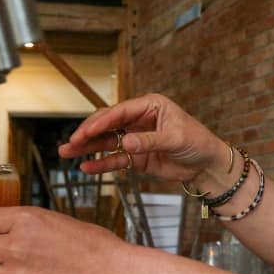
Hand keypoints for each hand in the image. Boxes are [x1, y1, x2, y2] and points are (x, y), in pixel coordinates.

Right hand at [58, 93, 228, 184]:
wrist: (207, 165)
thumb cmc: (197, 143)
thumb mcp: (175, 139)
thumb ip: (149, 141)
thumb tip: (126, 142)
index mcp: (150, 106)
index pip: (120, 112)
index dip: (101, 122)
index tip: (86, 131)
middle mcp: (140, 119)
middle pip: (108, 124)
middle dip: (88, 133)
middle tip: (72, 143)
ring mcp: (136, 138)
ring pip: (107, 142)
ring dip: (88, 148)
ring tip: (66, 153)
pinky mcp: (137, 157)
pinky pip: (116, 159)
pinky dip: (102, 164)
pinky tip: (86, 167)